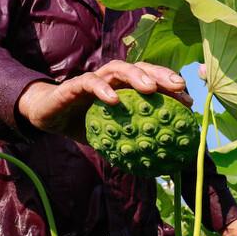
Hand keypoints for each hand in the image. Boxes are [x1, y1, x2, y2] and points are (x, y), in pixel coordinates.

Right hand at [17, 60, 191, 139]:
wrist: (49, 118)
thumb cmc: (84, 125)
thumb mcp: (111, 137)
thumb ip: (131, 144)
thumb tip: (158, 166)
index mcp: (125, 88)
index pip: (152, 81)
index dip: (171, 88)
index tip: (188, 101)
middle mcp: (112, 79)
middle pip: (141, 69)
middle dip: (161, 74)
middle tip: (178, 87)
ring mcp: (94, 79)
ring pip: (118, 69)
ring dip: (136, 75)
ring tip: (150, 88)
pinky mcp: (74, 84)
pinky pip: (90, 82)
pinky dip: (103, 89)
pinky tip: (114, 100)